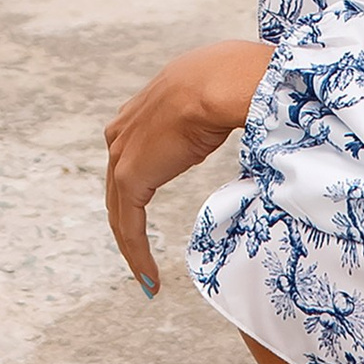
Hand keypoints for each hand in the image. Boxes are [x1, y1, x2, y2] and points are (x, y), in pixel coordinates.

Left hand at [104, 40, 273, 293]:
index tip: (151, 213)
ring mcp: (123, 154)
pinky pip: (129, 226)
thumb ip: (213, 113)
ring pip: (121, 214)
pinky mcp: (131, 178)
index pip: (133, 158)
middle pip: (119, 190)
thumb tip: (243, 115)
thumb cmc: (231, 83)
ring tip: (150, 282)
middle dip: (130, 227)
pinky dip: (138, 256)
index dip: (140, 189)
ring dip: (134, 250)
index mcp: (142, 111)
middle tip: (145, 262)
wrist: (220, 82)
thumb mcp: (215, 99)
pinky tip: (151, 282)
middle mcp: (123, 131)